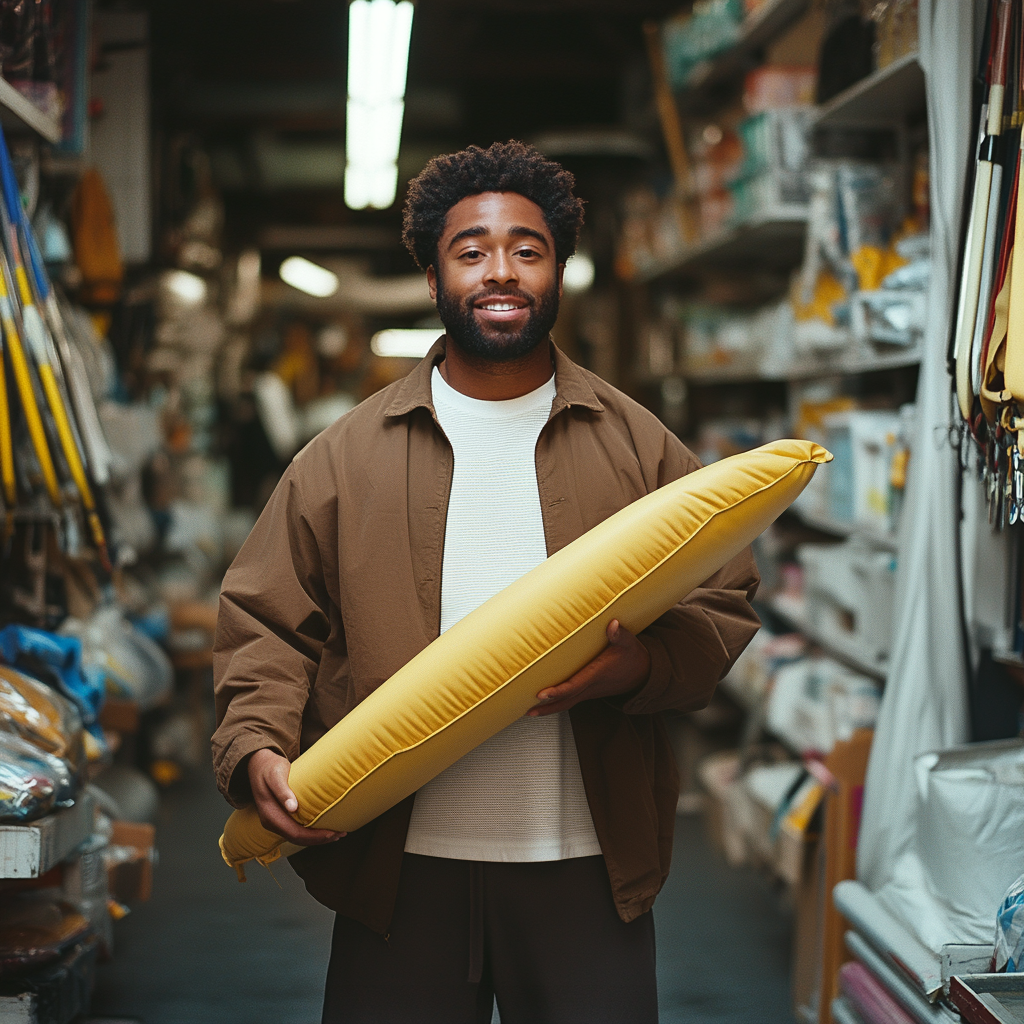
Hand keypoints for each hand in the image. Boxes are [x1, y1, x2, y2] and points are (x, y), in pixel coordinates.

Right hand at [247, 748, 344, 845]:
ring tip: (336, 834)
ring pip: (297, 837)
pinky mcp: (279, 817)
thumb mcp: (275, 776)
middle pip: (297, 838)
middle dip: (320, 839)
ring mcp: (274, 821)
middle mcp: (270, 822)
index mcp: (270, 815)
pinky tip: (322, 828)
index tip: (332, 833)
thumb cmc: (269, 767)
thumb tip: (292, 808)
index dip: (315, 836)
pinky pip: (295, 830)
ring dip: (317, 838)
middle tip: (340, 834)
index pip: (295, 833)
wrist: (257, 764)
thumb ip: (282, 791)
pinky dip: (310, 832)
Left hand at [528, 619, 649, 716]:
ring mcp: (590, 691)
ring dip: (549, 709)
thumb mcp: (628, 643)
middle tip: (527, 711)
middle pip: (566, 701)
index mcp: (596, 674)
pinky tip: (544, 703)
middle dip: (547, 707)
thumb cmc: (632, 656)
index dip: (557, 691)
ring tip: (529, 712)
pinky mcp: (589, 691)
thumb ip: (619, 634)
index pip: (573, 686)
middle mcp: (591, 686)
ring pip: (567, 704)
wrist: (643, 674)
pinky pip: (570, 700)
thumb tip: (613, 624)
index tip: (542, 693)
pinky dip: (557, 704)